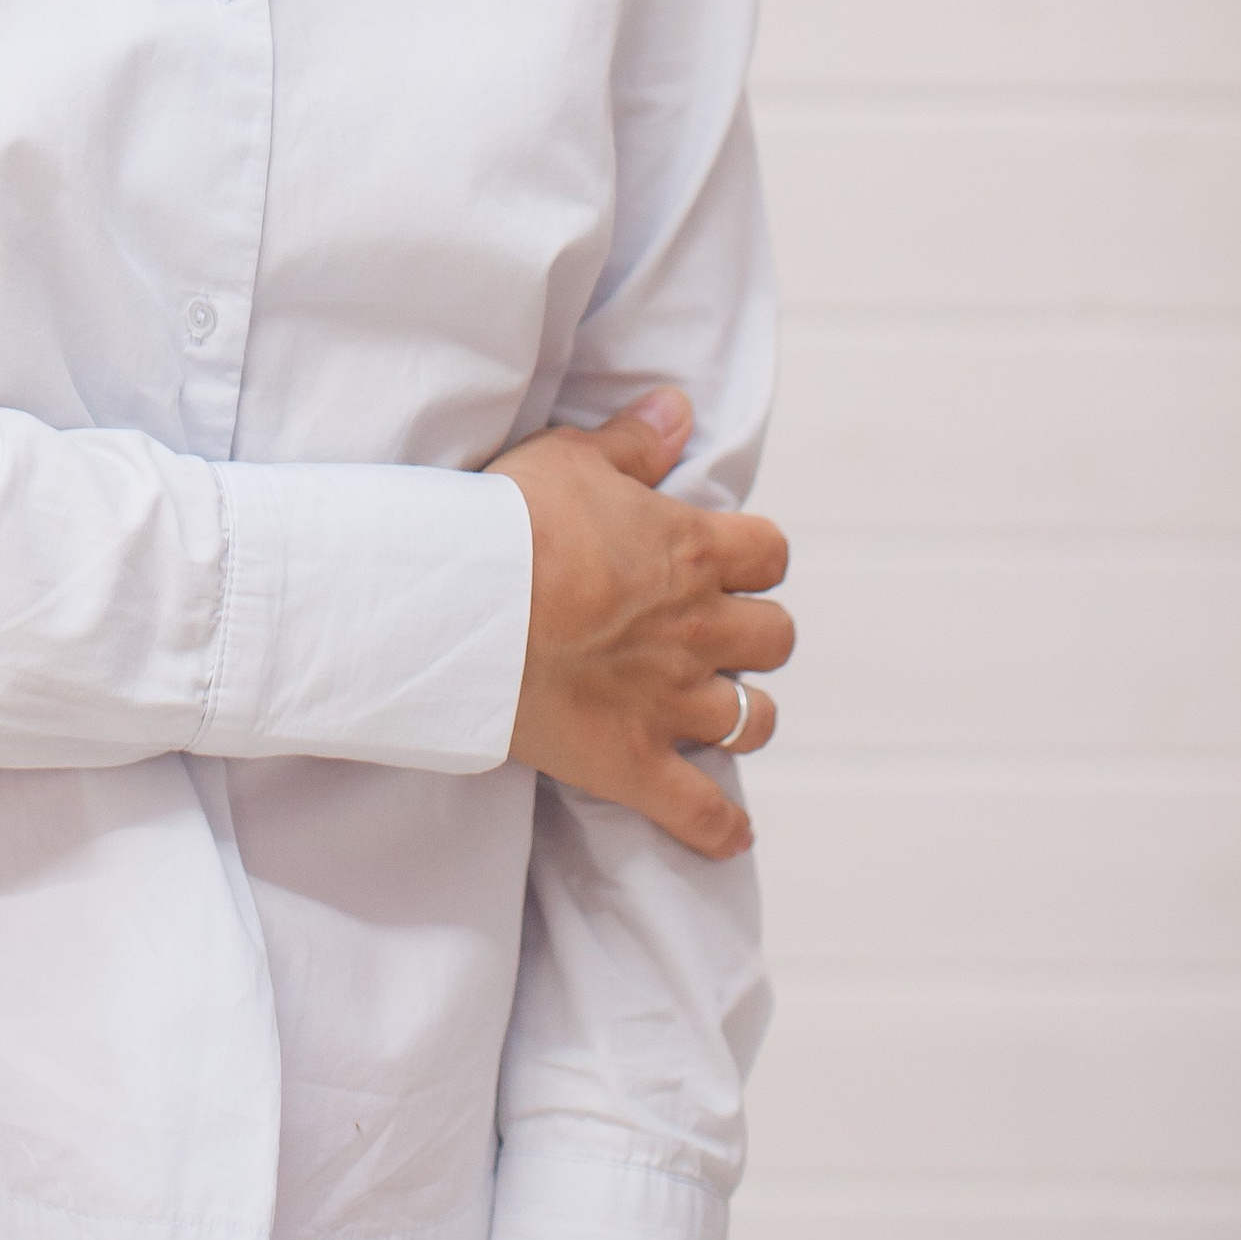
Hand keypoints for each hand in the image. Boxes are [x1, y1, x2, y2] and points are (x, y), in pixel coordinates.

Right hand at [491, 386, 792, 859]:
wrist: (465, 605)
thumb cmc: (513, 521)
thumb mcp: (571, 456)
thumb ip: (635, 439)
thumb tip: (679, 406)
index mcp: (694, 553)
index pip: (770, 553)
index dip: (753, 556)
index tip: (724, 560)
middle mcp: (699, 631)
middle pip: (776, 638)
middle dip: (752, 634)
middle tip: (710, 631)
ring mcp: (673, 703)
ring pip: (754, 721)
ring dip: (741, 715)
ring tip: (712, 709)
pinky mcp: (636, 763)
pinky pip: (702, 815)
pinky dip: (719, 829)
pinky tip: (727, 833)